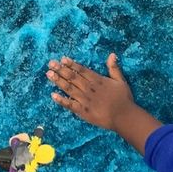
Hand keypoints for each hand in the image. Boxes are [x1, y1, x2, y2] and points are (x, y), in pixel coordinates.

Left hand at [47, 54, 161, 153]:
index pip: (82, 70)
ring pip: (69, 88)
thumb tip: (112, 54)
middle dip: (61, 70)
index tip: (62, 59)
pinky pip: (70, 105)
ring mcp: (85, 100)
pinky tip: (53, 95)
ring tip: (49, 74)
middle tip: (51, 63)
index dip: (71, 64)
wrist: (124, 117)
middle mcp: (89, 88)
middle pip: (72, 77)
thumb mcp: (121, 81)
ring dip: (58, 81)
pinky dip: (61, 100)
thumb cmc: (124, 99)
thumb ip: (114, 68)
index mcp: (97, 80)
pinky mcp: (83, 111)